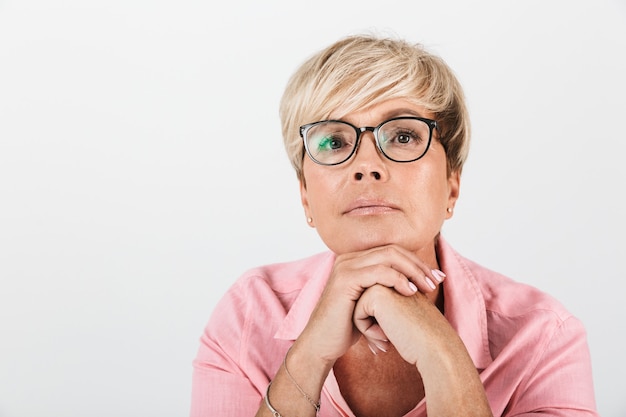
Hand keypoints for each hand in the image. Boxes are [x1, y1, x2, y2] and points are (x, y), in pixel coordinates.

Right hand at [294, 244, 444, 365]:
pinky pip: (379, 272)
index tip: (437, 276)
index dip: (416, 262)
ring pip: (388, 256)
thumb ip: (387, 290)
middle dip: (418, 265)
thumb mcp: (371, 304)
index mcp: (356, 260)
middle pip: (393, 250)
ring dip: (412, 271)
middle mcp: (349, 258)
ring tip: (428, 287)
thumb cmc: (347, 327)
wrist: (323, 343)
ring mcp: (346, 266)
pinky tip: (411, 292)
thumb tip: (415, 286)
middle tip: (437, 280)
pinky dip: (398, 279)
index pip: (393, 251)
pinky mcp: (345, 279)